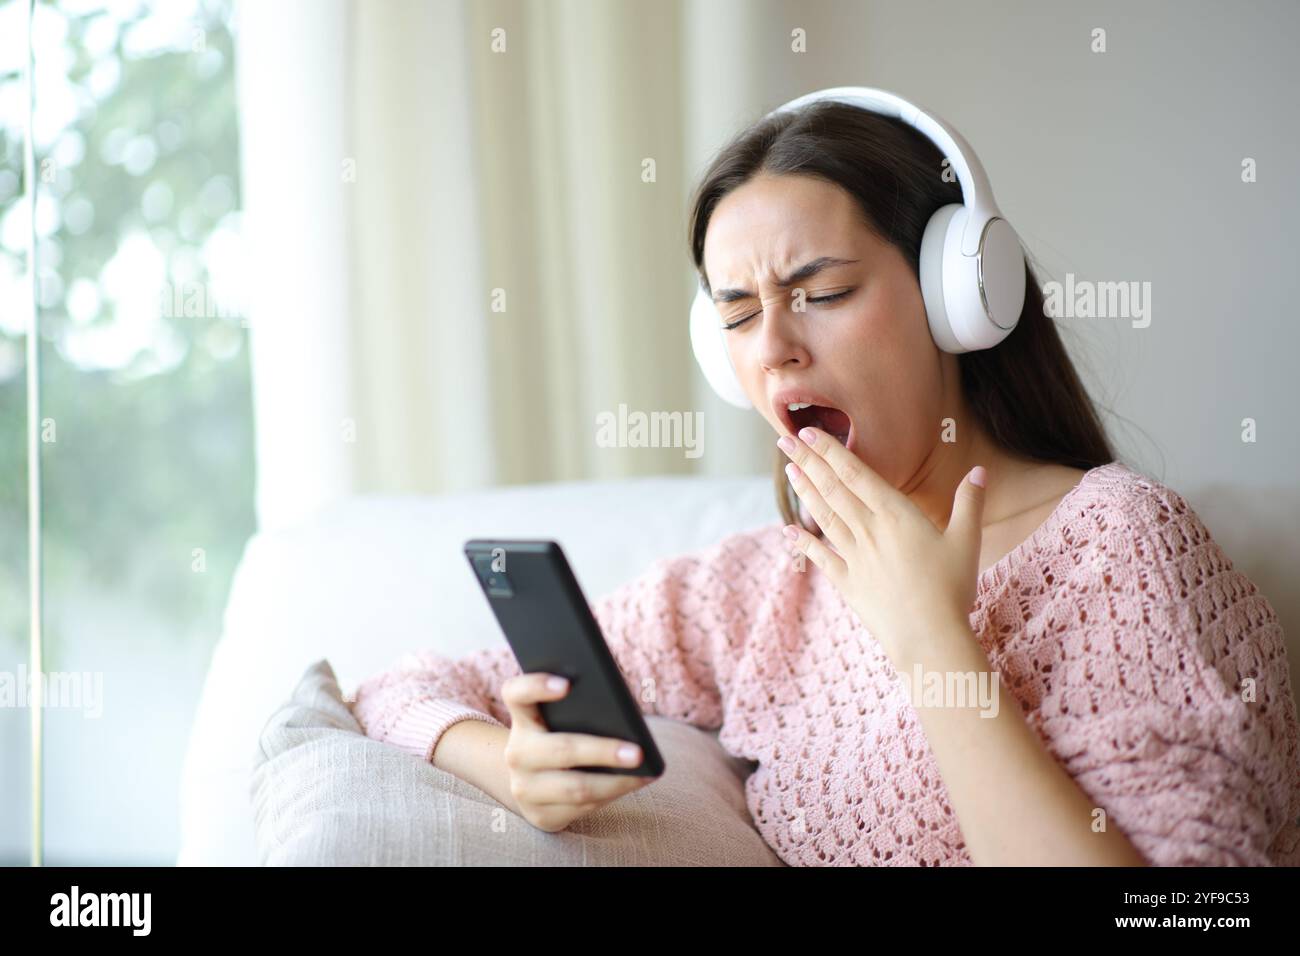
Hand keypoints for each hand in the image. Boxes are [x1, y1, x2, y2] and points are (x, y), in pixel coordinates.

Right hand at [499, 672, 655, 832]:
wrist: (532, 783)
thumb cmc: (560, 737)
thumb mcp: (561, 720)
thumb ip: (582, 708)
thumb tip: (626, 719)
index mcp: (522, 718)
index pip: (516, 693)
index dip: (537, 686)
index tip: (566, 684)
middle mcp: (517, 752)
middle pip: (561, 749)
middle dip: (603, 751)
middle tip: (637, 752)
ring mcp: (524, 787)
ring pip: (576, 788)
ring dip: (617, 782)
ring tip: (645, 772)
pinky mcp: (539, 815)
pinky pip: (582, 808)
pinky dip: (612, 795)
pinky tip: (634, 784)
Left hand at [777, 426, 986, 669]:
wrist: (928, 638)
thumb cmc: (952, 589)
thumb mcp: (966, 541)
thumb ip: (970, 503)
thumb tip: (980, 471)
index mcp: (896, 515)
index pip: (856, 473)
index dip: (831, 451)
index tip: (809, 432)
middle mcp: (869, 530)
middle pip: (833, 489)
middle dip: (808, 462)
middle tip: (785, 441)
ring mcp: (855, 557)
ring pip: (824, 516)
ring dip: (805, 492)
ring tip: (790, 471)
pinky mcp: (848, 583)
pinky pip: (822, 557)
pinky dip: (804, 543)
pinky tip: (790, 531)